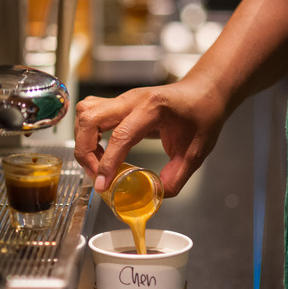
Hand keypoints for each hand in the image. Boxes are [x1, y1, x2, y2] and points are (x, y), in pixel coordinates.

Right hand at [73, 76, 227, 197]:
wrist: (203, 93)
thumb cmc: (202, 115)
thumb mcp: (195, 151)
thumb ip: (175, 177)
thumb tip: (155, 195)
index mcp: (153, 107)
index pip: (120, 135)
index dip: (107, 163)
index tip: (102, 185)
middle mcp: (132, 99)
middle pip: (90, 119)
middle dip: (85, 151)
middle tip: (96, 175)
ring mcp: (122, 99)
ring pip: (85, 113)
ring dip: (83, 141)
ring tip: (97, 163)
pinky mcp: (118, 104)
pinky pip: (90, 113)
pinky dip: (87, 134)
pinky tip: (100, 150)